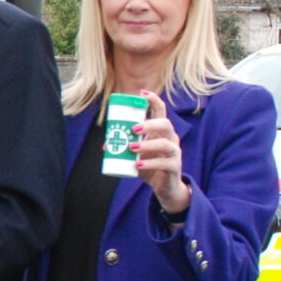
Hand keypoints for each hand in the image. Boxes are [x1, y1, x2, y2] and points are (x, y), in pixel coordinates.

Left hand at [133, 94, 190, 216]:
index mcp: (161, 131)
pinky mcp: (174, 167)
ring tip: (132, 148)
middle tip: (133, 129)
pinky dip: (150, 163)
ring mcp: (174, 153)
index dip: (153, 100)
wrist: (165, 188)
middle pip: (165, 124)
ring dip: (147, 144)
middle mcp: (171, 139)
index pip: (161, 111)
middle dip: (149, 124)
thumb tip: (106, 144)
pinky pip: (164, 163)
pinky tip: (138, 165)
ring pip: (166, 143)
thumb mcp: (136, 155)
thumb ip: (124, 147)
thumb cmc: (150, 166)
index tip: (142, 93)